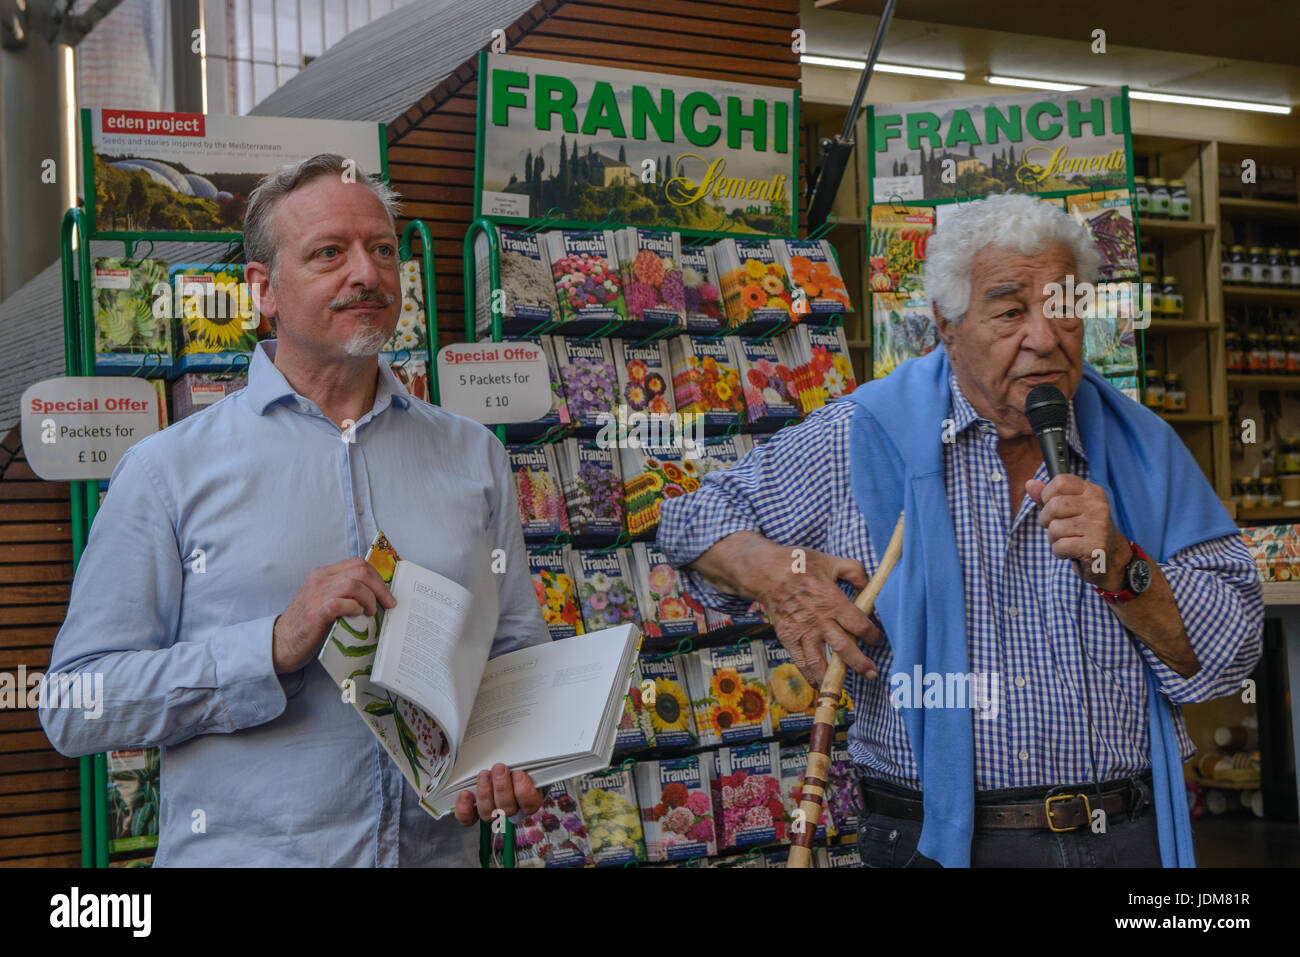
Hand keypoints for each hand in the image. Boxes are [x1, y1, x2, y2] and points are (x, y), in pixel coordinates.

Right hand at [272, 557, 395, 673]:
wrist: (281, 642)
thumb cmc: (308, 624)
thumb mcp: (325, 599)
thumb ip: (345, 592)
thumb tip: (377, 595)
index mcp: (323, 574)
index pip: (358, 564)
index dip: (378, 577)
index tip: (387, 594)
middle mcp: (319, 579)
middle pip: (360, 571)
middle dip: (380, 588)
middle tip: (388, 604)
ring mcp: (316, 595)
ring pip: (354, 584)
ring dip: (370, 599)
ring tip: (370, 612)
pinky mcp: (316, 612)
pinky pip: (342, 603)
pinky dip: (355, 608)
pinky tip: (357, 615)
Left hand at [454, 764, 542, 825]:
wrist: (497, 763)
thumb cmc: (514, 762)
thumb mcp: (525, 758)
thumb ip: (527, 759)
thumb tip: (533, 748)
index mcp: (528, 797)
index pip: (530, 803)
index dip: (525, 792)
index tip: (519, 774)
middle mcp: (510, 808)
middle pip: (508, 809)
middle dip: (502, 787)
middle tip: (499, 768)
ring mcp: (492, 811)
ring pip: (488, 813)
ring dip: (485, 793)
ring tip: (484, 774)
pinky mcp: (474, 812)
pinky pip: (469, 818)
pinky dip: (465, 808)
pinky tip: (465, 794)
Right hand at [756, 546, 880, 684]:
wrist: (766, 572)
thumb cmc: (799, 565)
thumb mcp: (830, 561)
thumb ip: (854, 571)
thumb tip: (868, 584)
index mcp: (832, 601)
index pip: (859, 625)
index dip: (872, 635)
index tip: (876, 639)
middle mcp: (819, 620)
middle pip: (844, 648)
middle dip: (860, 663)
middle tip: (871, 673)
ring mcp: (802, 632)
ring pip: (820, 661)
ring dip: (834, 676)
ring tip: (845, 686)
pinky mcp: (788, 638)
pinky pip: (800, 662)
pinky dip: (810, 676)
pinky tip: (819, 684)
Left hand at [1026, 475, 1129, 590]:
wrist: (1109, 558)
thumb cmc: (1084, 531)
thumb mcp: (1068, 510)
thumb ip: (1049, 497)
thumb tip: (1030, 484)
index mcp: (1092, 491)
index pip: (1061, 481)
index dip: (1048, 495)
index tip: (1052, 507)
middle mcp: (1097, 506)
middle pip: (1054, 505)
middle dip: (1046, 520)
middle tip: (1057, 528)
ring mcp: (1099, 526)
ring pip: (1055, 528)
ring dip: (1054, 538)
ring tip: (1067, 540)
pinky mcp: (1096, 547)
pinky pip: (1061, 546)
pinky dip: (1059, 552)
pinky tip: (1070, 552)